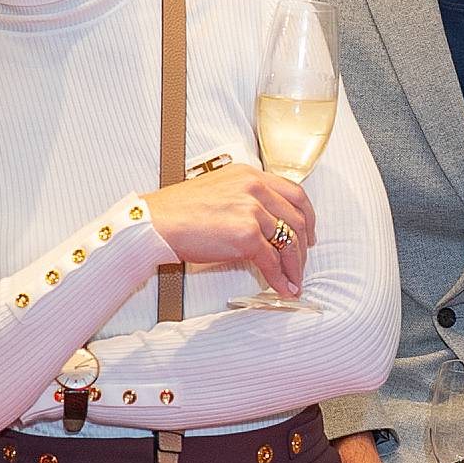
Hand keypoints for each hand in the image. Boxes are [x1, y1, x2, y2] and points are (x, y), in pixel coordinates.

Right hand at [141, 166, 315, 300]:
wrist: (155, 223)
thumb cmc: (176, 211)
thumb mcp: (217, 191)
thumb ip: (242, 200)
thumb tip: (261, 225)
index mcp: (248, 175)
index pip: (294, 192)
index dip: (307, 216)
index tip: (307, 232)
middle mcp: (254, 188)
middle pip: (297, 218)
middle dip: (303, 246)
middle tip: (301, 262)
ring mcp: (252, 210)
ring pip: (289, 241)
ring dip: (295, 266)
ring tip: (294, 280)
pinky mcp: (246, 235)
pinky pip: (272, 261)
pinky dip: (280, 278)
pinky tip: (282, 288)